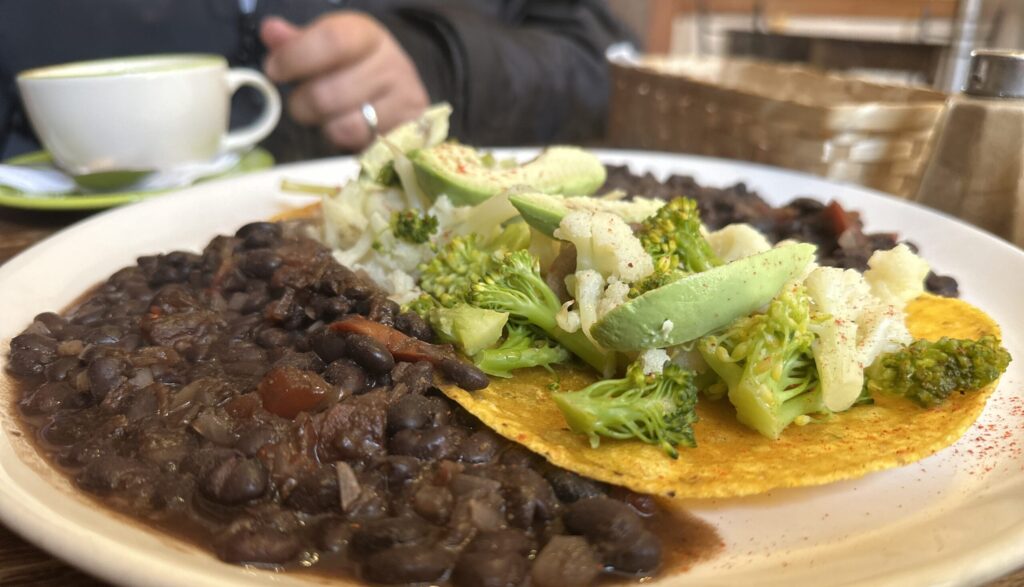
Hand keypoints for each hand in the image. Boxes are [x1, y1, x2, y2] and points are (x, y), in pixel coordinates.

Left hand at [261, 13, 428, 150]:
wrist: (400, 85)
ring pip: (343, 128)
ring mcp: (405, 100)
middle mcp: (391, 64)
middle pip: (327, 95)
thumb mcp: (327, 47)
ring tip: (329, 116)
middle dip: (303, 104)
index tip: (274, 71)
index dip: (295, 59)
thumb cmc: (354, 64)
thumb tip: (271, 32)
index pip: (331, 42)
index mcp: (367, 34)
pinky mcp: (408, 131)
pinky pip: (361, 146)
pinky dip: (346, 142)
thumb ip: (297, 42)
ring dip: (325, 126)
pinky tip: (349, 127)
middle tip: (303, 102)